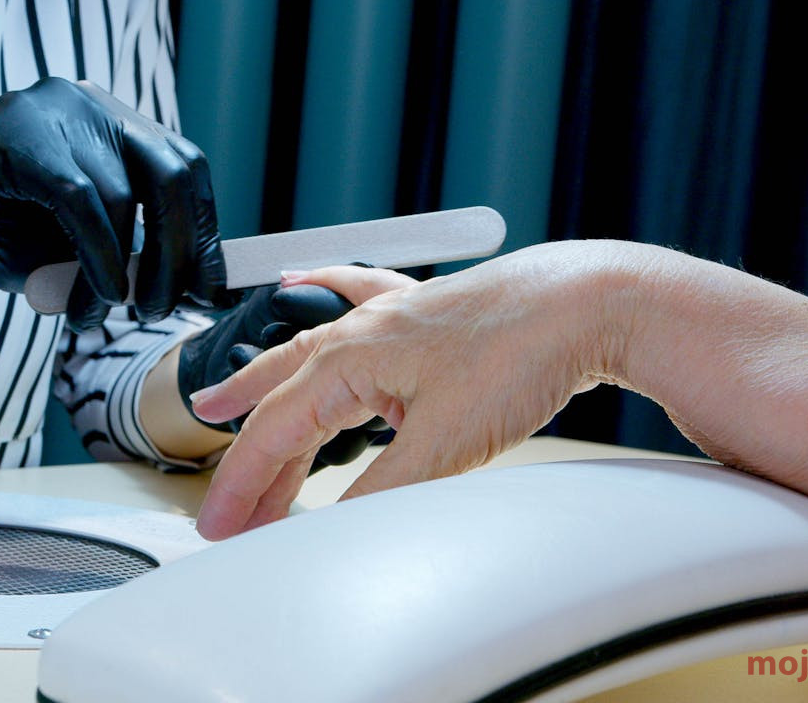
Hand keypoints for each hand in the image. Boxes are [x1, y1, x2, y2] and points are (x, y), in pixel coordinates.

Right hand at [0, 77, 226, 334]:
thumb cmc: (7, 248)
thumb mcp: (93, 252)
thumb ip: (144, 254)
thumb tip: (209, 288)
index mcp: (111, 120)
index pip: (185, 169)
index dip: (205, 234)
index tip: (209, 295)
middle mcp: (84, 101)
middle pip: (171, 174)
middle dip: (179, 254)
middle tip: (164, 311)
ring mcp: (47, 110)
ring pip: (124, 195)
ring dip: (125, 272)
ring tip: (104, 314)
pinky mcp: (12, 136)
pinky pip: (81, 200)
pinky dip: (96, 258)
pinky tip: (88, 299)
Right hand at [189, 252, 605, 539]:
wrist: (588, 301)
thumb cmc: (522, 350)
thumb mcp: (444, 442)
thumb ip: (381, 490)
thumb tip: (335, 527)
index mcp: (349, 358)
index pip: (273, 431)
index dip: (241, 485)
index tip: (219, 525)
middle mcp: (360, 331)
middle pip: (283, 400)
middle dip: (250, 457)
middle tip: (227, 506)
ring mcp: (393, 318)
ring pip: (310, 359)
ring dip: (269, 391)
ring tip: (226, 404)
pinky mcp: (425, 316)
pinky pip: (355, 298)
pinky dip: (321, 294)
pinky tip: (301, 280)